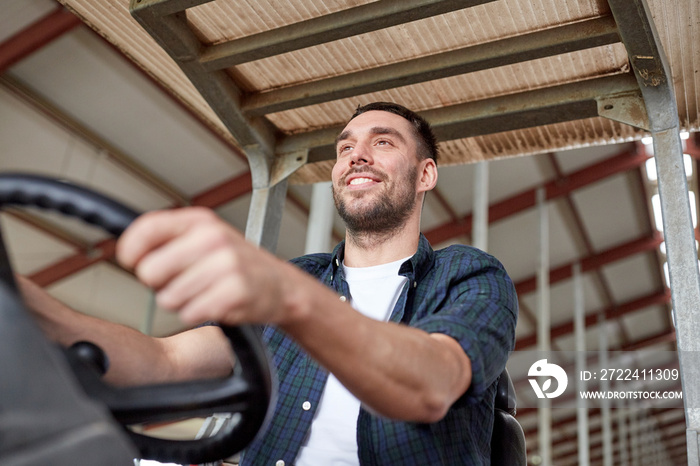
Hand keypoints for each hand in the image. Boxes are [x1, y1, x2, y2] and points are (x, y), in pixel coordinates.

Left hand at [116, 207, 293, 325]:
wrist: (282, 286)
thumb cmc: (238, 264)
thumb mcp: (207, 238)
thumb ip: (169, 240)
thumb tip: (127, 253)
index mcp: (201, 221)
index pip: (147, 229)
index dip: (130, 251)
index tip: (132, 262)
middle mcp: (213, 238)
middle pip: (149, 271)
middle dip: (159, 284)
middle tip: (182, 282)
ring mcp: (225, 265)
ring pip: (167, 298)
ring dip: (181, 303)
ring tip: (204, 293)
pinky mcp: (234, 292)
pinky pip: (190, 313)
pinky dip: (198, 314)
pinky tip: (216, 303)